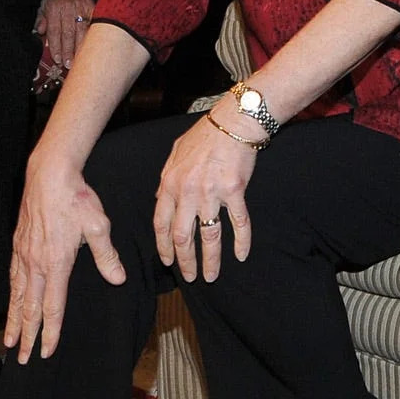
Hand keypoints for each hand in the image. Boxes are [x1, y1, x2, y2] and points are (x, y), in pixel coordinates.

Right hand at [4, 158, 124, 362]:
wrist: (49, 175)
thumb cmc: (77, 198)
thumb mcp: (98, 225)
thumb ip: (106, 255)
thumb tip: (117, 278)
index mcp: (56, 262)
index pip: (53, 306)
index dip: (50, 331)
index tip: (47, 351)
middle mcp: (35, 263)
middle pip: (30, 308)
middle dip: (26, 335)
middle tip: (21, 360)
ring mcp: (23, 255)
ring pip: (17, 296)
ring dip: (14, 321)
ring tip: (11, 342)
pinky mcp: (18, 246)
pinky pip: (12, 278)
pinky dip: (11, 297)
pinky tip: (12, 304)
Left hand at [35, 0, 94, 77]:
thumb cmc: (52, 0)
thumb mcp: (42, 9)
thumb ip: (40, 22)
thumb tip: (40, 33)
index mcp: (54, 8)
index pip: (55, 31)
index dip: (56, 46)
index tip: (57, 59)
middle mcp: (69, 7)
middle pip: (69, 33)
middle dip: (69, 50)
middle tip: (69, 64)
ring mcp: (82, 6)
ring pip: (82, 30)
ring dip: (81, 46)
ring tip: (79, 59)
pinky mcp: (92, 7)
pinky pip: (93, 24)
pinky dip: (92, 35)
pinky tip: (91, 46)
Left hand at [152, 104, 258, 283]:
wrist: (234, 121)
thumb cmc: (206, 134)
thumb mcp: (176, 153)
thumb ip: (166, 178)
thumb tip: (159, 197)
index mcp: (170, 183)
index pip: (161, 224)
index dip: (163, 247)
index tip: (168, 261)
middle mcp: (188, 192)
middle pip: (182, 236)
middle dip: (185, 261)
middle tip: (190, 277)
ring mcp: (211, 193)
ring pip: (208, 235)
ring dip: (210, 259)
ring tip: (212, 275)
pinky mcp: (235, 191)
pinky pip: (238, 222)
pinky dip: (240, 241)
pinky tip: (241, 255)